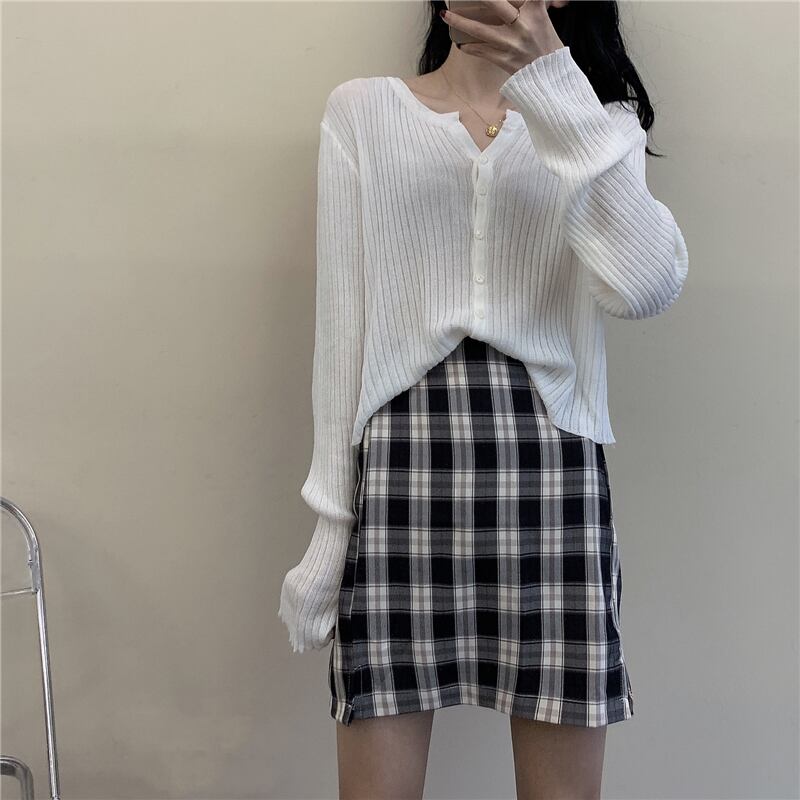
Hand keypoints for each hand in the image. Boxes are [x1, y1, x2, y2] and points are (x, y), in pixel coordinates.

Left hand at [440, 0, 566, 75]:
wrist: (550, 77)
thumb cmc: (546, 45)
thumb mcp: (542, 18)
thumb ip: (532, 5)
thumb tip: (526, 0)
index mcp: (535, 10)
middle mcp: (523, 26)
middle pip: (496, 5)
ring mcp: (512, 44)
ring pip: (480, 30)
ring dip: (460, 22)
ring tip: (446, 16)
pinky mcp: (504, 60)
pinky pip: (481, 51)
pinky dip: (469, 47)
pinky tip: (460, 43)